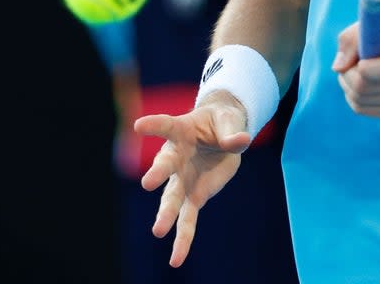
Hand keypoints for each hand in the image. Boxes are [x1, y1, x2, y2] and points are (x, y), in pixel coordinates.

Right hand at [133, 93, 252, 267]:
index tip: (139, 125)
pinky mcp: (194, 196)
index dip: (153, 125)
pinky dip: (183, 239)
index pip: (166, 126)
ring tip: (158, 231)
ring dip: (166, 214)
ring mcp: (182, 179)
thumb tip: (240, 141)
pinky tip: (176, 260)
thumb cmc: (221, 122)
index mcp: (182, 131)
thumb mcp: (230, 121)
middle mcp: (176, 157)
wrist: (222, 134)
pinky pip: (187, 220)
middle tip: (148, 183)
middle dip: (158, 174)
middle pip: (165, 165)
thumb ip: (233, 132)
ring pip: (172, 198)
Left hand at [332, 18, 379, 118]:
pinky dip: (353, 95)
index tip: (360, 55)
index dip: (362, 64)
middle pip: (364, 87)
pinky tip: (361, 82)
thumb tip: (338, 66)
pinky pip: (363, 108)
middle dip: (346, 73)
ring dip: (347, 84)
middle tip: (350, 60)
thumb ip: (360, 35)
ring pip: (359, 100)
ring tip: (355, 68)